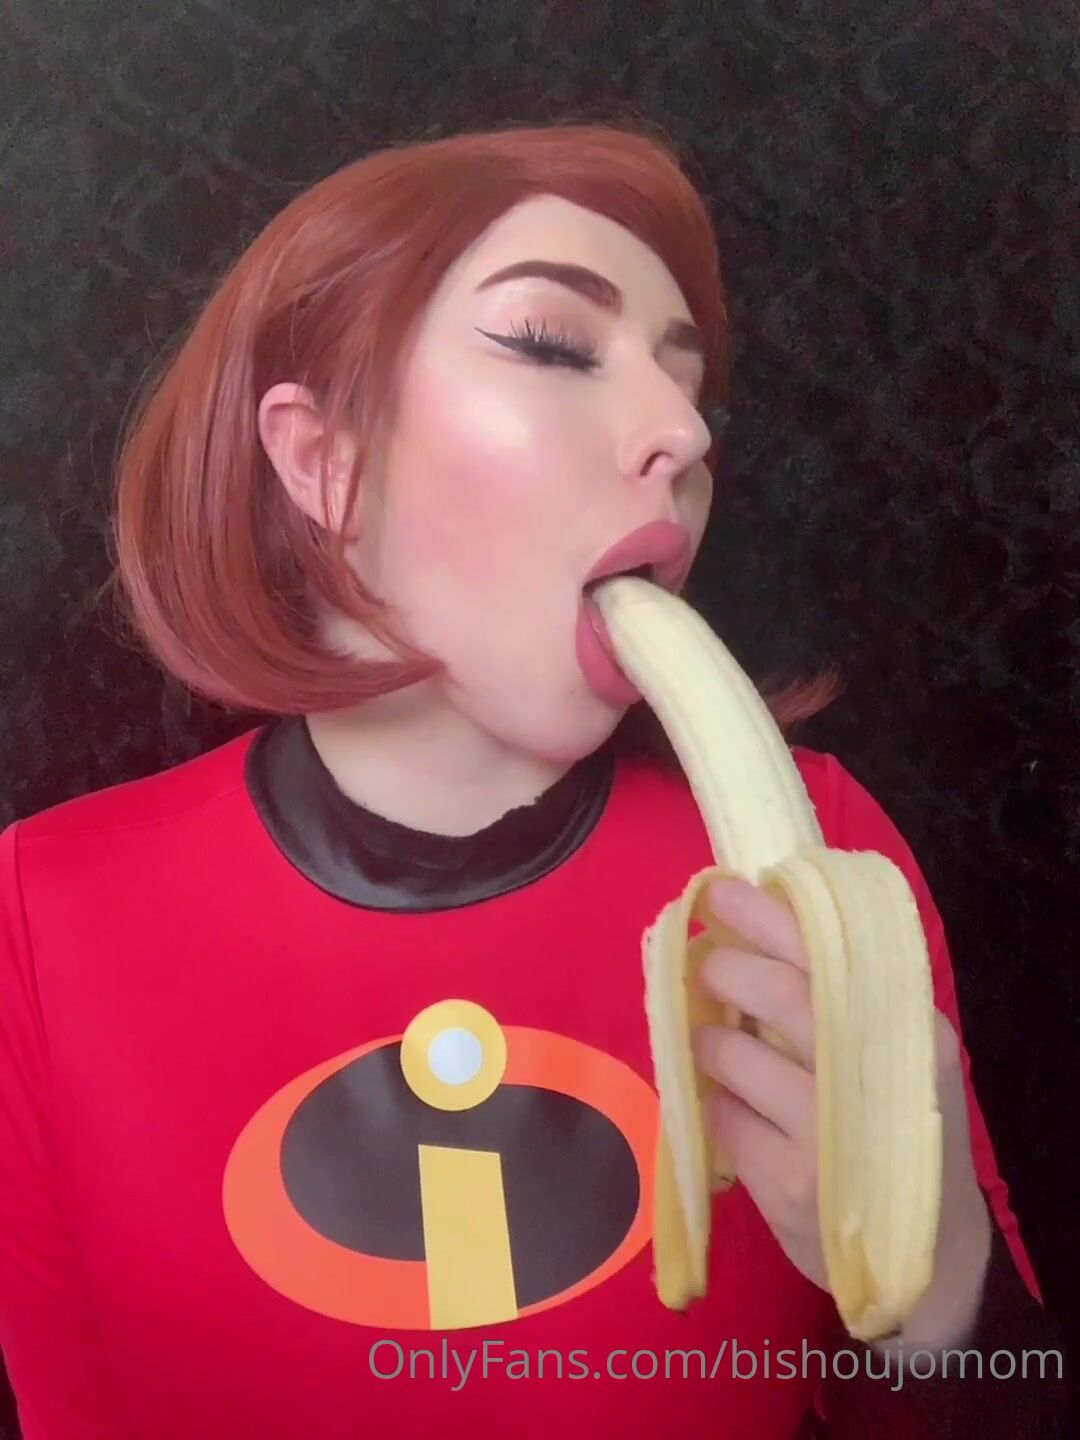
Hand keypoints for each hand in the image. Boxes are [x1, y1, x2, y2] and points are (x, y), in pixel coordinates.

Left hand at [695, 875, 992, 1350]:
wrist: (930, 1252)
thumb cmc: (893, 1129)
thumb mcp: (891, 1056)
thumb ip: (839, 1000)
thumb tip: (751, 928)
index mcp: (907, 1028)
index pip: (830, 951)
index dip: (769, 917)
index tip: (723, 892)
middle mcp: (874, 1074)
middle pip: (781, 994)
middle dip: (728, 969)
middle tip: (707, 962)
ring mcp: (829, 1134)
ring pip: (737, 1057)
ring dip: (712, 1042)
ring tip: (715, 1043)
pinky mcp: (790, 1184)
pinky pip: (722, 1118)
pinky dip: (715, 1104)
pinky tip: (732, 1109)